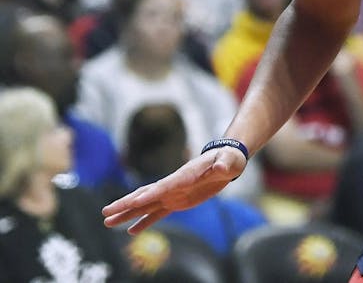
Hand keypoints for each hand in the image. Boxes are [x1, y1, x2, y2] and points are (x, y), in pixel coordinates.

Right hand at [102, 146, 246, 233]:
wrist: (227, 160)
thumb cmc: (228, 159)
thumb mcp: (229, 161)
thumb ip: (222, 165)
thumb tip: (220, 167)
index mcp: (184, 175)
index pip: (164, 186)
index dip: (150, 194)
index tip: (134, 202)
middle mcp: (173, 185)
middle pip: (145, 195)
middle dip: (126, 204)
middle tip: (105, 212)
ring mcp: (173, 193)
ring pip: (145, 205)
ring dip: (127, 214)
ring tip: (107, 222)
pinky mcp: (177, 201)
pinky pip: (157, 213)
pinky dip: (144, 222)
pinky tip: (131, 231)